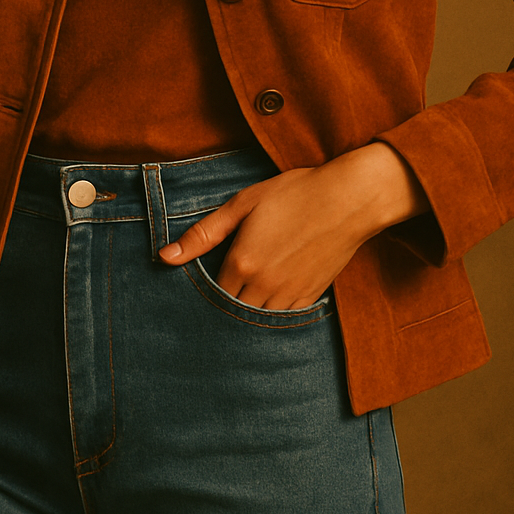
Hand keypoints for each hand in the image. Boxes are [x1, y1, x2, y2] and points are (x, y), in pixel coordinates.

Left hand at [157, 141, 428, 309]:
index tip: (207, 280)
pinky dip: (272, 312)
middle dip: (225, 305)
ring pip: (257, 320)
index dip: (207, 287)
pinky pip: (283, 319)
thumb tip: (164, 257)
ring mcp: (289, 295)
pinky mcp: (311, 297)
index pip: (212, 292)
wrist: (349, 199)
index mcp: (242, 262)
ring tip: (247, 293)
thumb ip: (204, 233)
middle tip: (224, 292)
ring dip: (248, 311)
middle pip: (232, 312)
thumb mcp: (244, 203)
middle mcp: (263, 286)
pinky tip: (270, 295)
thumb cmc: (295, 193)